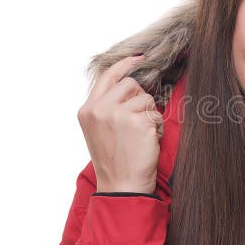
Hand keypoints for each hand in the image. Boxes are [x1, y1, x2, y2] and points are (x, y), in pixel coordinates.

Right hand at [77, 54, 163, 193]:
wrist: (122, 186)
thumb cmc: (115, 160)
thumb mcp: (99, 130)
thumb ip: (108, 107)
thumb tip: (130, 85)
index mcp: (87, 110)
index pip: (107, 76)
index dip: (124, 65)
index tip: (138, 58)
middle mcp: (99, 109)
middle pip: (130, 84)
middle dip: (140, 98)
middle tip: (139, 121)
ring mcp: (117, 114)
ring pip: (146, 98)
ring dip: (150, 114)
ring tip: (141, 135)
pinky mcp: (137, 122)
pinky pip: (156, 114)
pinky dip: (157, 127)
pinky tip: (148, 142)